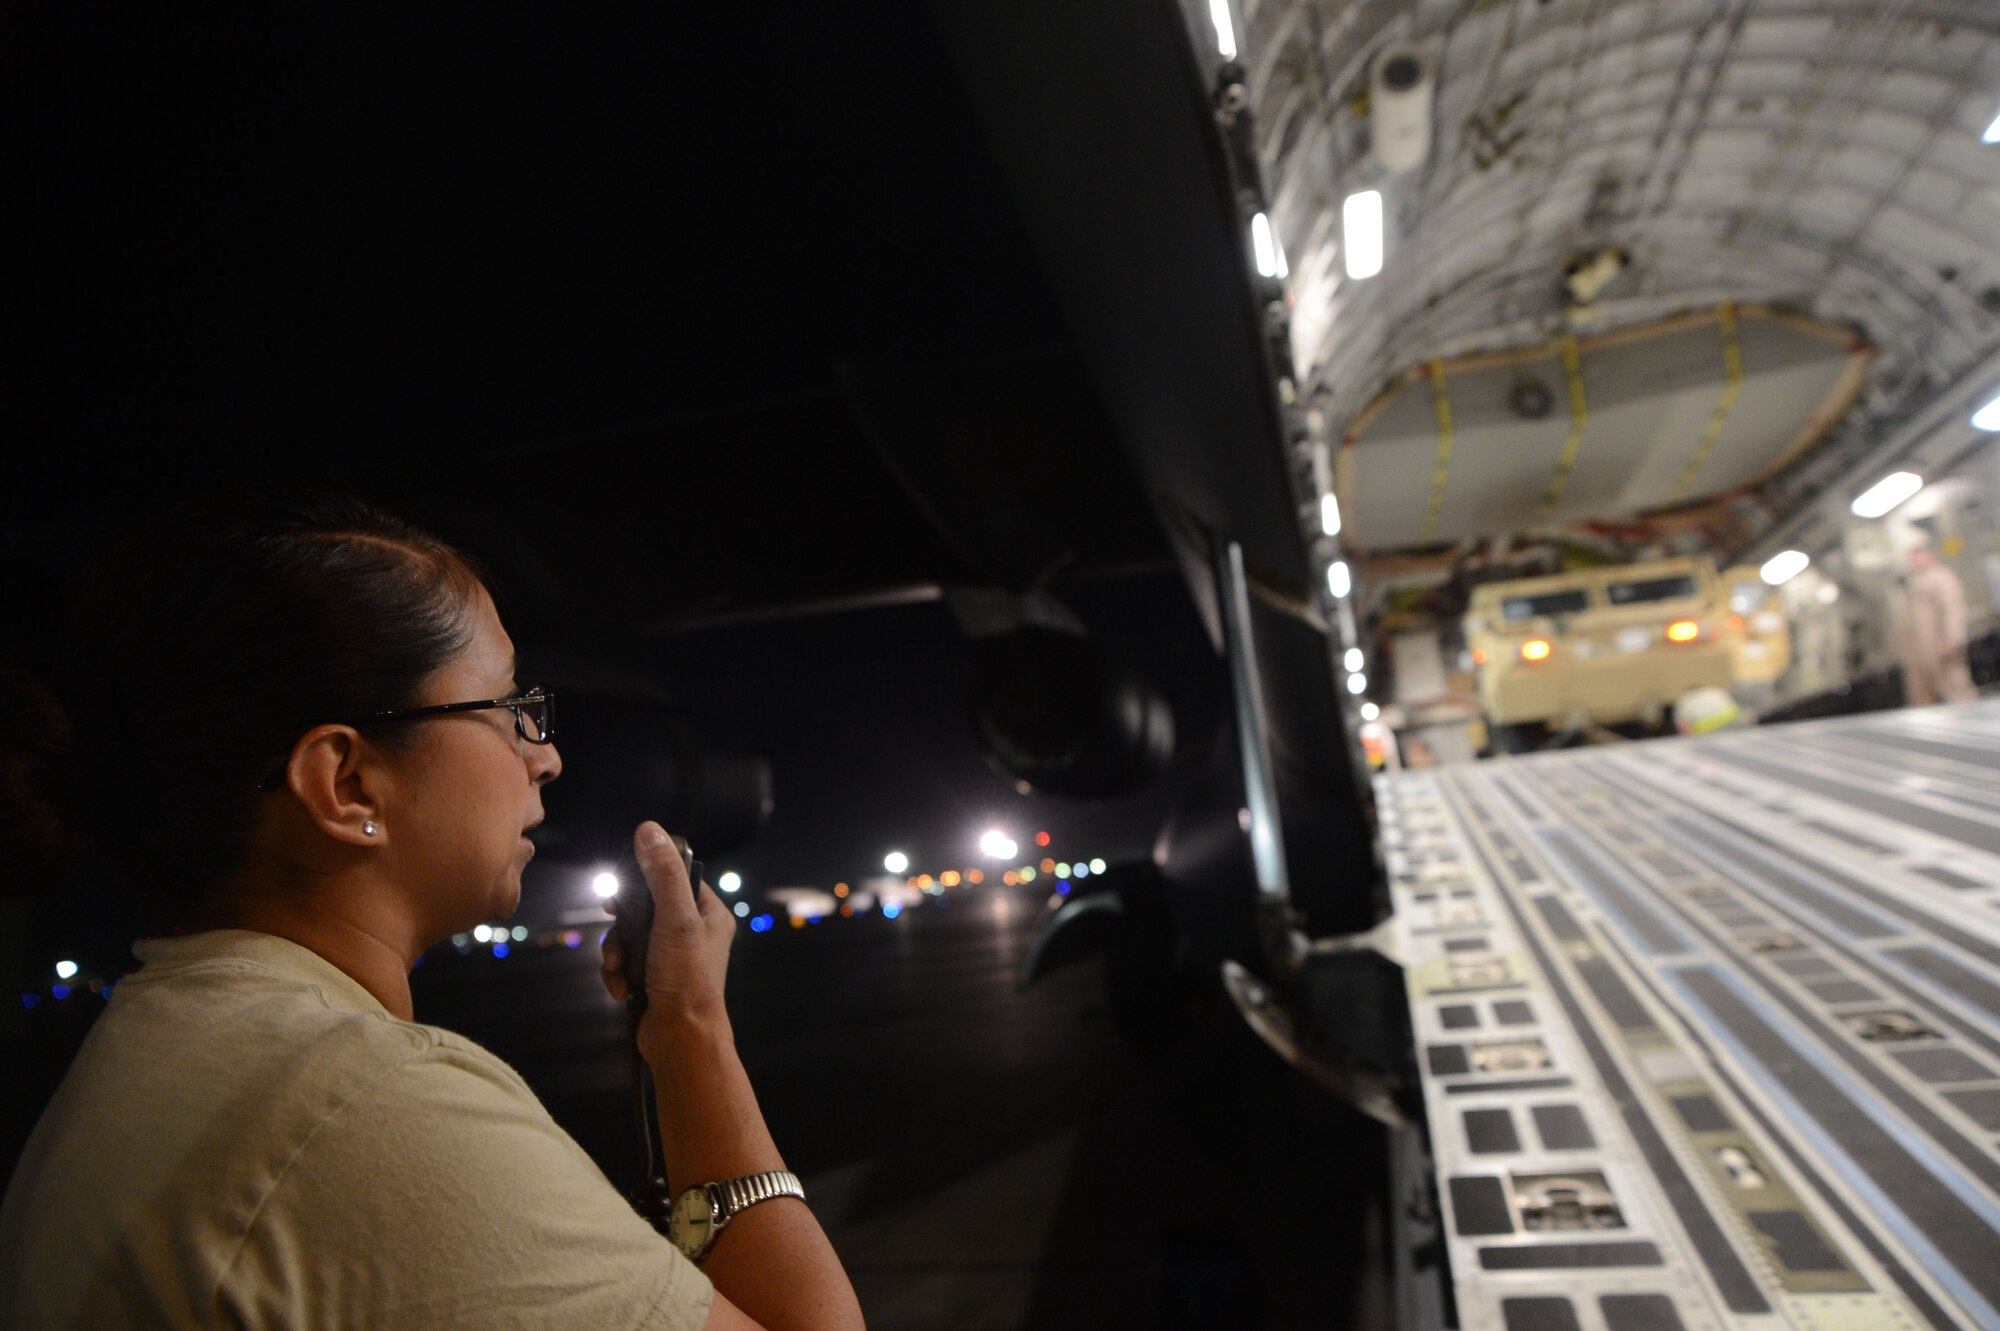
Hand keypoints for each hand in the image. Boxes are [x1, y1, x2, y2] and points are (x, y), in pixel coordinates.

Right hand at [600, 821, 737, 1055]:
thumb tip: (649, 831)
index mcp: (708, 914)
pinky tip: (620, 987)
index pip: (673, 877)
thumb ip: (662, 875)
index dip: (645, 879)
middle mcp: (691, 933)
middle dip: (623, 924)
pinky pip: (622, 963)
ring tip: (618, 967)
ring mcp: (670, 957)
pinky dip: (615, 973)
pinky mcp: (651, 978)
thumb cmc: (687, 980)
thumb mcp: (676, 919)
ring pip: (627, 936)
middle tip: (615, 925)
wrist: (679, 1039)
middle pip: (643, 907)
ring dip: (615, 951)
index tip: (624, 887)